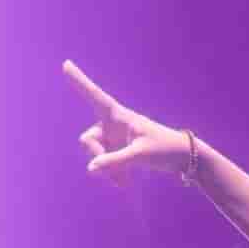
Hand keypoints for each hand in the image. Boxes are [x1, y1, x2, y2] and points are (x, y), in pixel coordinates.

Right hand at [62, 61, 192, 183]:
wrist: (182, 158)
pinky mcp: (118, 151)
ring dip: (107, 170)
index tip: (66, 64)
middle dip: (98, 158)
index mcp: (119, 115)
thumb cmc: (164, 149)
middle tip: (114, 175)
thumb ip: (115, 162)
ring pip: (96, 155)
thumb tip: (90, 169)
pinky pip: (105, 163)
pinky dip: (112, 173)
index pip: (95, 96)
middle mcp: (112, 124)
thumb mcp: (140, 155)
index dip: (79, 81)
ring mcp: (114, 138)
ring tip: (124, 183)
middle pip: (89, 140)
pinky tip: (124, 183)